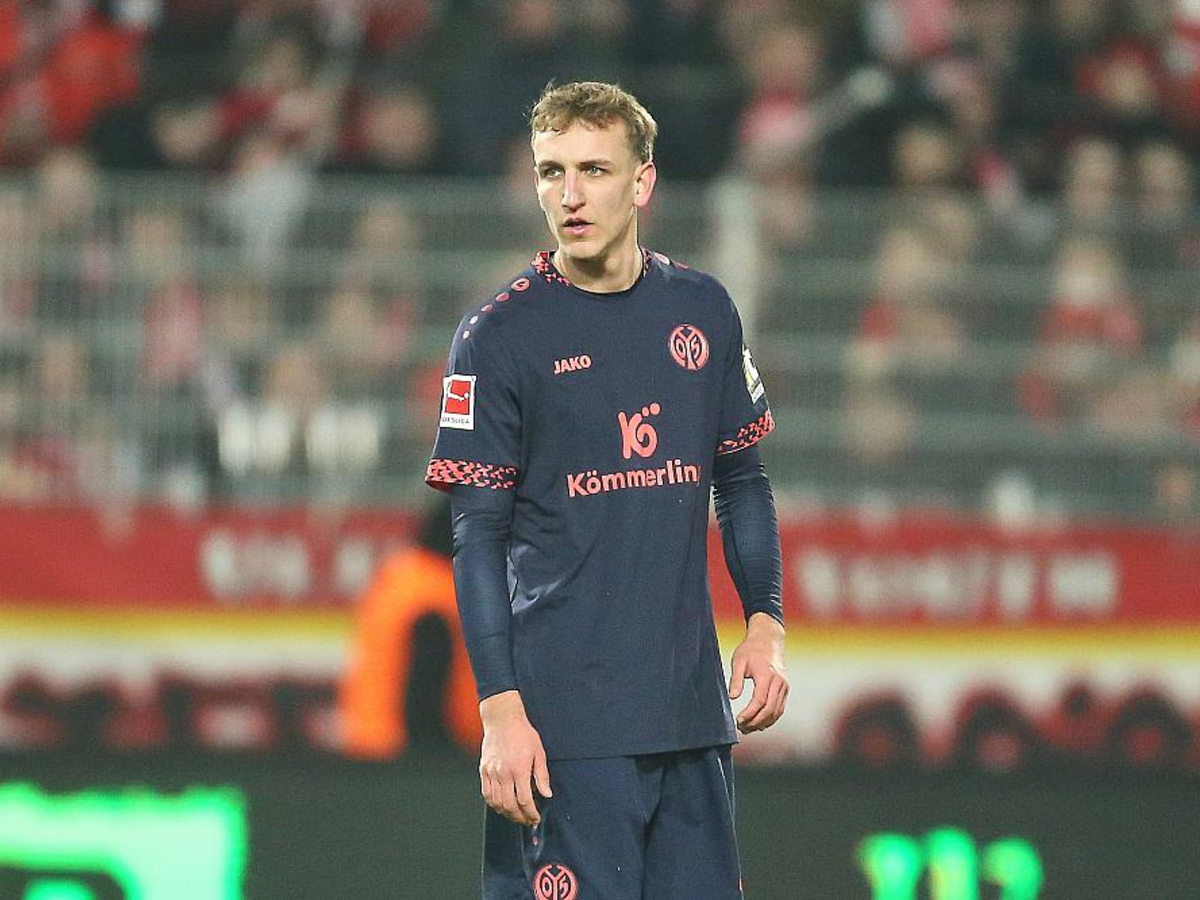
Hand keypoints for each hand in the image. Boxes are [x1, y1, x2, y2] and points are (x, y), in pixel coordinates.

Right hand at [478, 691, 552, 825]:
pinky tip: (502, 806)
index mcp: (519, 769)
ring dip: (507, 814)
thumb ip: (542, 775)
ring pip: (496, 803)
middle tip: (527, 821)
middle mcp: (503, 773)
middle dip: (520, 817)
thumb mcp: (538, 752)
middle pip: (509, 805)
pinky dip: (494, 804)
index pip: (524, 800)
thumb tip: (547, 794)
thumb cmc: (522, 733)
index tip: (535, 818)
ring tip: (516, 816)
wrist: (502, 720)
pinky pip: (486, 794)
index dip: (531, 813)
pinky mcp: (483, 770)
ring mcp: (491, 772)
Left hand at [728, 613, 788, 732]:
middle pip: (770, 710)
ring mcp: (784, 686)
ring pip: (776, 712)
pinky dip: (770, 718)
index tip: (738, 721)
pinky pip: (780, 708)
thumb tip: (733, 698)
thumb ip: (736, 680)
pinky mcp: (785, 689)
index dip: (749, 714)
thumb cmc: (751, 650)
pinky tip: (759, 723)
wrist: (768, 640)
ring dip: (763, 723)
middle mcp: (779, 682)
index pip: (760, 701)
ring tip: (748, 728)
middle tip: (742, 728)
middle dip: (755, 722)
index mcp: (766, 675)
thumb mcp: (739, 661)